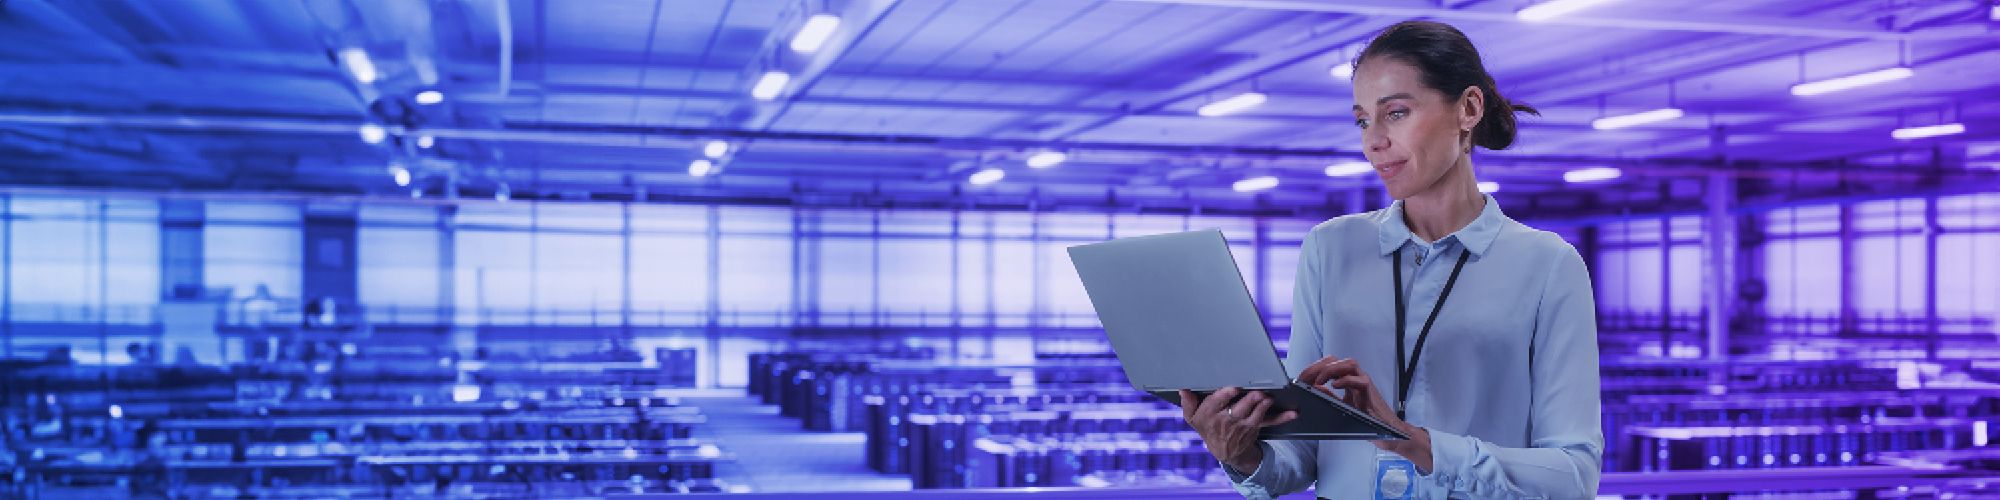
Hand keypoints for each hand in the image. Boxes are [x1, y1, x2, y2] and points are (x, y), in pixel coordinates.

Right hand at [1179, 387, 1296, 472]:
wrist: (1225, 450)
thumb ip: (1188, 403)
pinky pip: (1270, 421)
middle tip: (1256, 392)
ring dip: (1263, 406)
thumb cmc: (1208, 428)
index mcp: (1210, 414)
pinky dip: (1282, 417)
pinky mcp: (1255, 427)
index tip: (1233, 389)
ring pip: (1255, 414)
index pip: (1217, 403)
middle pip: (1239, 409)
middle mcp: (1227, 420)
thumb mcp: (1193, 418)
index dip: (1226, 396)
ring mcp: (1243, 425)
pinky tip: (1292, 413)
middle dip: (1249, 400)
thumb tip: (1183, 390)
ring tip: (1267, 398)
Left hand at [1297, 356, 1433, 471]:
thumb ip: (1330, 396)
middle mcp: (1357, 378)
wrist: (1386, 430)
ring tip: (1320, 381)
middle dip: (1322, 366)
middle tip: (1311, 378)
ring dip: (1332, 369)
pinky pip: (1359, 380)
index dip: (1318, 368)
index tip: (1306, 377)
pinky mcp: (1370, 391)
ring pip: (1349, 364)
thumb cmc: (1367, 419)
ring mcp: (1364, 383)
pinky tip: (1334, 386)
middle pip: (1339, 360)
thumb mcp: (1342, 406)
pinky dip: (1345, 380)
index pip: (1332, 365)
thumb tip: (1316, 388)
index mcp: (1349, 380)